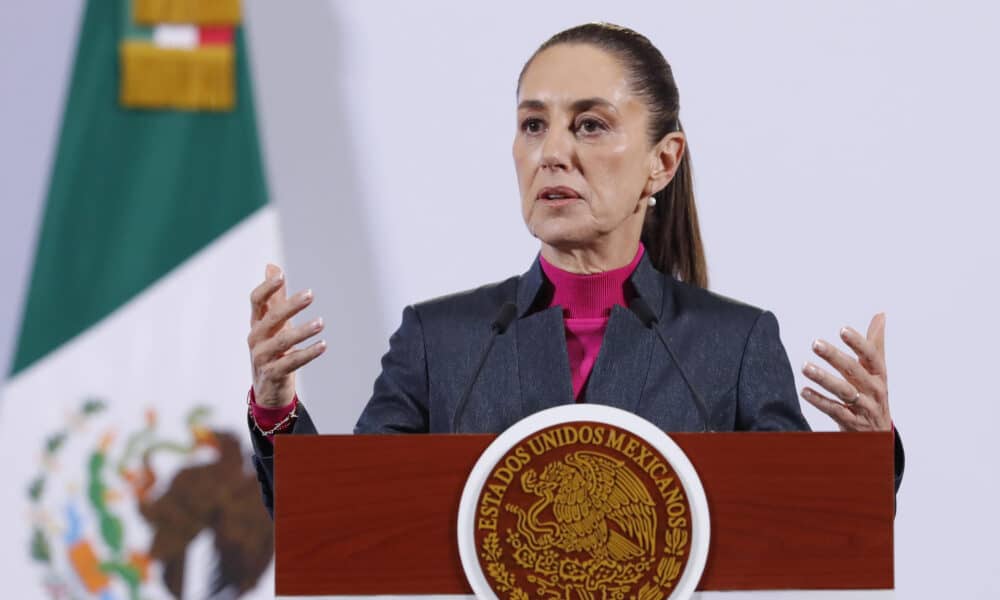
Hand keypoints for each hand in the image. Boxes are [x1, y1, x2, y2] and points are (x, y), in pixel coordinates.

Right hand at [247, 264, 326, 407]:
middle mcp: (256, 338)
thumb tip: (272, 267)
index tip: (280, 275)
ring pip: (282, 342)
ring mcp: (262, 357)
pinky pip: (291, 362)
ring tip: (321, 323)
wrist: (268, 388)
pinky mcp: (273, 374)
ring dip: (302, 331)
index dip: (266, 288)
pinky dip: (308, 354)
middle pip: (271, 319)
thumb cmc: (272, 349)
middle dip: (290, 306)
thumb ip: (275, 296)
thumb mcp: (273, 323)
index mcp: (257, 323)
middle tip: (310, 295)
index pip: (256, 301)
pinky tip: (323, 345)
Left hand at [800, 313, 891, 431]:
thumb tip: (880, 315)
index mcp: (879, 375)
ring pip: (844, 391)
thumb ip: (875, 344)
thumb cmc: (874, 396)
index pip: (871, 356)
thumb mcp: (877, 371)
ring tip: (805, 367)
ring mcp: (864, 408)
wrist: (879, 436)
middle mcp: (875, 390)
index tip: (843, 329)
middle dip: (835, 357)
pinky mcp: (853, 423)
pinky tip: (804, 391)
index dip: (858, 342)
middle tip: (815, 343)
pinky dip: (820, 401)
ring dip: (824, 378)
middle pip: (854, 371)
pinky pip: (835, 411)